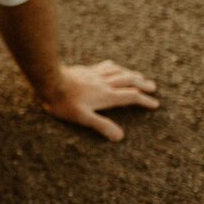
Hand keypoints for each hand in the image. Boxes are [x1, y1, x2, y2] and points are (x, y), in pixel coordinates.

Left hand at [40, 60, 158, 141]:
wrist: (48, 81)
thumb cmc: (63, 102)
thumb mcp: (82, 118)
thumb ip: (101, 125)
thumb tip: (120, 137)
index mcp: (106, 96)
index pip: (131, 96)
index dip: (145, 100)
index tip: (155, 104)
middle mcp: (104, 83)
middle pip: (129, 80)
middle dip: (142, 84)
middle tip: (153, 87)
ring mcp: (95, 75)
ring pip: (119, 72)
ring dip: (131, 73)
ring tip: (139, 76)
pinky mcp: (86, 70)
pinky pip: (105, 66)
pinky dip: (115, 67)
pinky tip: (114, 67)